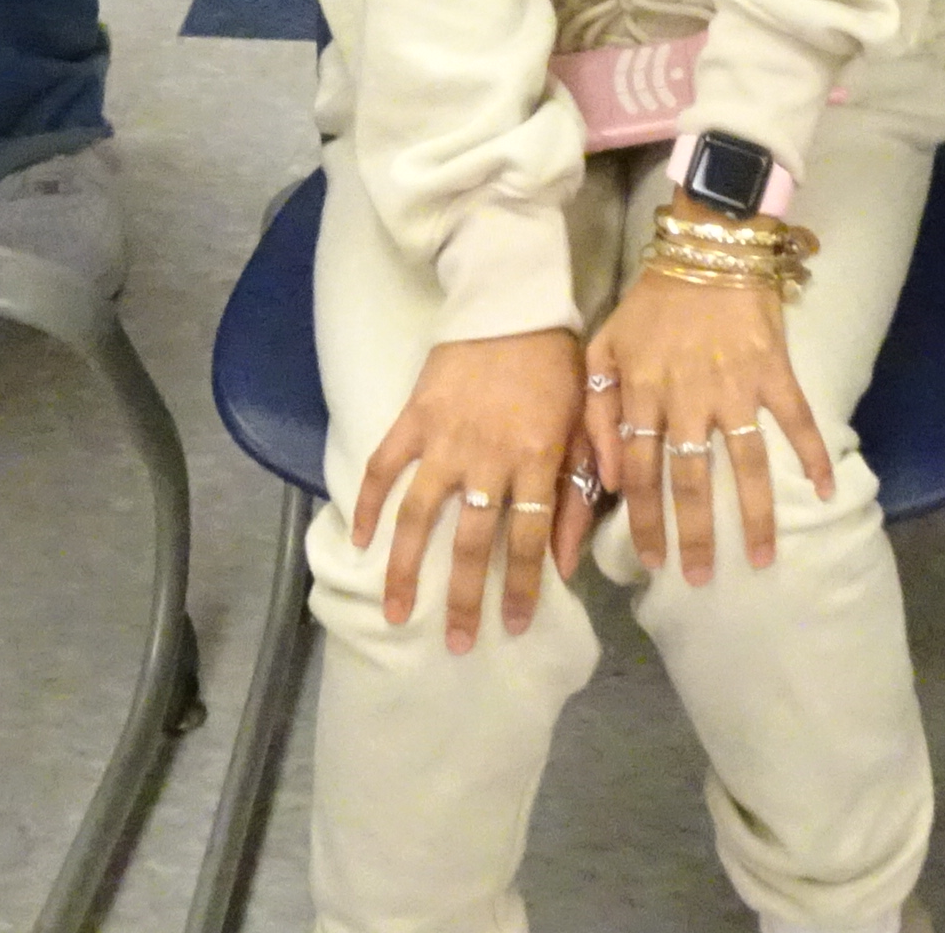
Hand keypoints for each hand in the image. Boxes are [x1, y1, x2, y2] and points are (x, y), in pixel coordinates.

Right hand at [351, 327, 584, 653]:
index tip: (512, 627)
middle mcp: (486, 457)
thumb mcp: (585, 422)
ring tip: (396, 613)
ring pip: (418, 516)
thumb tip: (569, 559)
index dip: (521, 587)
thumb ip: (580, 488)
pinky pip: (383, 467)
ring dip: (404, 568)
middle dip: (463, 598)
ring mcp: (443, 438)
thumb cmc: (557, 364)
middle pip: (472, 541)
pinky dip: (367, 503)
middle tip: (457, 644)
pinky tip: (359, 540)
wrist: (511, 301)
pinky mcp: (413, 416)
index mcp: (535, 458)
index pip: (528, 539)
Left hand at [586, 244, 837, 585]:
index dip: (644, 520)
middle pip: (690, 478)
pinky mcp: (774, 369)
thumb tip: (603, 477)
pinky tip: (825, 490)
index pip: (638, 471)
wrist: (709, 244)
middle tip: (698, 578)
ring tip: (759, 558)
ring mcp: (735, 384)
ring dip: (754, 514)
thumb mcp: (603, 347)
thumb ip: (596, 411)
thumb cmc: (651, 302)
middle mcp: (687, 396)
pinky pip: (797, 418)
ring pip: (745, 462)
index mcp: (643, 391)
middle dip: (694, 533)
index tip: (651, 562)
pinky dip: (813, 453)